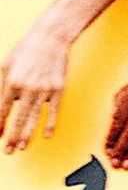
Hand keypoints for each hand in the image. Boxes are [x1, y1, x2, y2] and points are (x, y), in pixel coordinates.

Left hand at [0, 22, 73, 153]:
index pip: (2, 109)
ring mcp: (45, 90)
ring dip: (27, 135)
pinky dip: (50, 124)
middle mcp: (28, 88)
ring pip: (34, 118)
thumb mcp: (5, 65)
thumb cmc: (25, 50)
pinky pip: (53, 111)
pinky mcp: (59, 90)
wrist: (51, 38)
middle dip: (12, 136)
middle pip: (18, 118)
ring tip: (21, 148)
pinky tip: (46, 135)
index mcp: (12, 81)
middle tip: (7, 151)